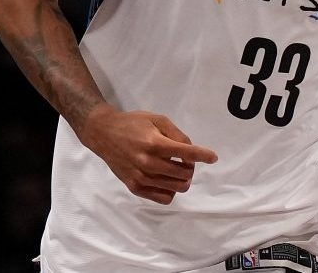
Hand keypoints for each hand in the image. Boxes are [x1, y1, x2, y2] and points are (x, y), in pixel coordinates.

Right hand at [79, 106, 217, 203]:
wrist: (104, 134)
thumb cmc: (133, 124)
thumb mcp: (157, 119)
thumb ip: (177, 134)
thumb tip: (192, 151)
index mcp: (154, 143)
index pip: (187, 154)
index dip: (203, 155)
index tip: (213, 157)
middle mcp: (148, 163)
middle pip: (184, 174)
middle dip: (191, 167)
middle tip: (185, 160)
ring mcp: (141, 177)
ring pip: (176, 188)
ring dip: (182, 179)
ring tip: (176, 170)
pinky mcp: (135, 187)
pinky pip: (163, 198)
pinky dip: (171, 191)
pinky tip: (166, 180)